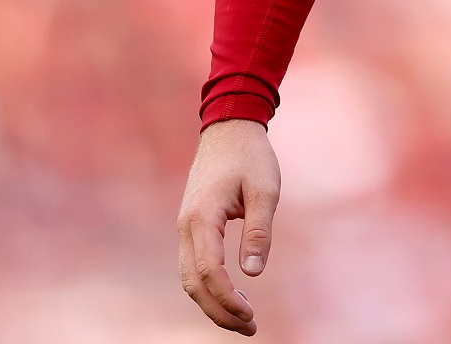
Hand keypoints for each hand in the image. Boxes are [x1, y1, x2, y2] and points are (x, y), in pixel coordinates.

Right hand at [177, 118, 281, 334]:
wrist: (229, 127)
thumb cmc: (251, 156)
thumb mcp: (264, 191)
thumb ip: (258, 231)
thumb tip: (253, 273)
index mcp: (202, 217)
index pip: (208, 271)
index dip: (227, 299)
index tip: (251, 315)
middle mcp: (186, 226)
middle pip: (192, 283)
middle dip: (218, 311)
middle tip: (249, 328)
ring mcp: (186, 226)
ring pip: (188, 278)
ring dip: (212, 302)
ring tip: (243, 319)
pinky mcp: (192, 226)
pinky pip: (193, 265)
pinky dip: (208, 286)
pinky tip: (232, 295)